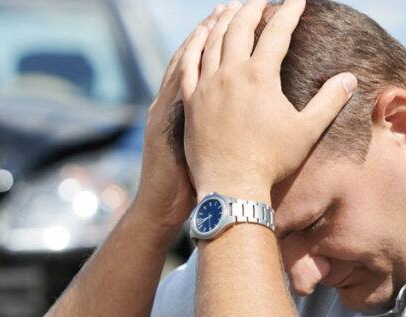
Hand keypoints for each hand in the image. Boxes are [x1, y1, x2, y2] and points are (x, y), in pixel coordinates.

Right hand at [132, 4, 227, 231]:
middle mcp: (174, 101)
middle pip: (197, 54)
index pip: (202, 63)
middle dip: (216, 26)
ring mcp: (168, 109)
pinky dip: (187, 62)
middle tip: (233, 3)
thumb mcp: (198, 148)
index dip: (216, 39)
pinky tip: (201, 44)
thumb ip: (215, 125)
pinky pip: (177, 83)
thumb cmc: (185, 184)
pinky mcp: (166, 121)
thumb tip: (244, 112)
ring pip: (185, 63)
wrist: (162, 206)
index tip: (234, 16)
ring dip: (203, 36)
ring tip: (221, 13)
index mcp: (182, 104)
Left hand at [183, 0, 356, 201]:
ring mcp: (206, 86)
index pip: (276, 33)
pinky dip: (195, 44)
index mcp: (259, 77)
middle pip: (240, 28)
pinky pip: (188, 63)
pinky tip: (201, 33)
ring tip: (231, 6)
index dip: (288, 13)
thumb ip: (329, 101)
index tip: (297, 0)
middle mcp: (229, 74)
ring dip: (223, 20)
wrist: (231, 186)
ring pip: (212, 41)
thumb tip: (349, 78)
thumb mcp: (307, 131)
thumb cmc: (272, 161)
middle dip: (252, 8)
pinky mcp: (190, 100)